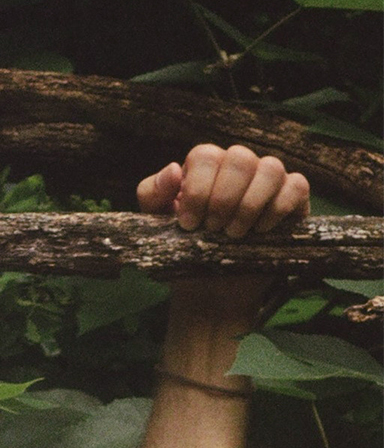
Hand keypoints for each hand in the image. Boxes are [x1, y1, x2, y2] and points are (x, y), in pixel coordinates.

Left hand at [138, 144, 309, 238]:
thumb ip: (152, 195)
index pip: (206, 155)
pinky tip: (260, 231)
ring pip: (271, 168)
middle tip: (213, 231)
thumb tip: (174, 170)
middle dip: (223, 200)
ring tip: (234, 235)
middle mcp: (239, 167)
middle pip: (239, 158)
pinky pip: (296, 186)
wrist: (210, 293)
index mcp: (207, 167)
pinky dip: (278, 209)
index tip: (189, 225)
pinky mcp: (293, 199)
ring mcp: (268, 181)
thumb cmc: (185, 253)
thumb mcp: (156, 227)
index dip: (198, 190)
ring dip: (249, 206)